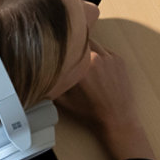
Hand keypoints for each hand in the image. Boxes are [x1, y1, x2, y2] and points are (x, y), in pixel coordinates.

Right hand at [55, 39, 154, 159]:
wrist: (117, 118)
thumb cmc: (90, 111)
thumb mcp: (64, 101)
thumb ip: (52, 85)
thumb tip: (40, 75)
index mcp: (80, 67)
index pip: (68, 45)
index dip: (63, 46)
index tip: (58, 48)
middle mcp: (96, 58)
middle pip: (81, 41)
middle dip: (75, 47)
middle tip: (70, 55)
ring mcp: (110, 57)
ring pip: (94, 44)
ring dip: (87, 49)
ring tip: (83, 61)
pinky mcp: (119, 60)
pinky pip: (105, 51)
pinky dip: (100, 55)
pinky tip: (97, 68)